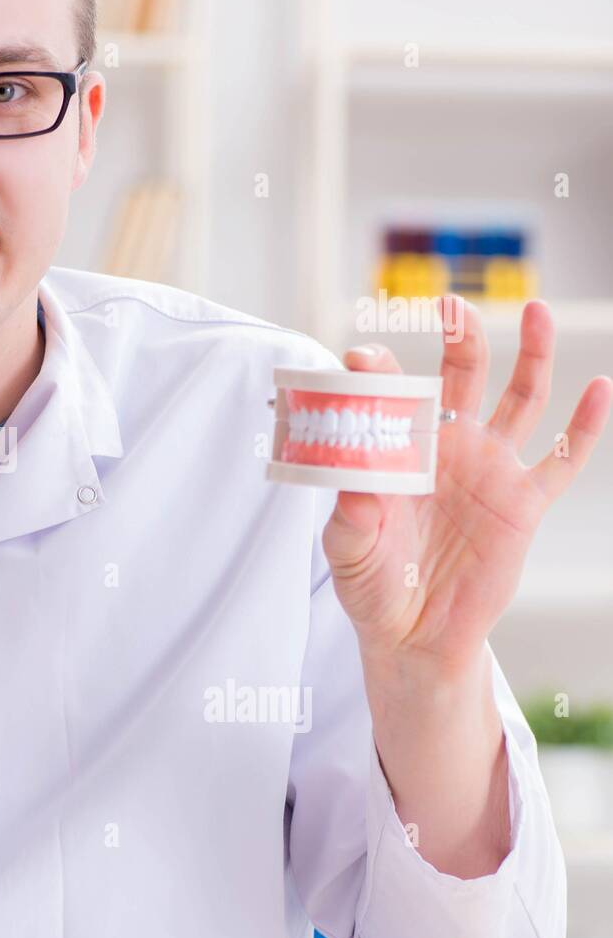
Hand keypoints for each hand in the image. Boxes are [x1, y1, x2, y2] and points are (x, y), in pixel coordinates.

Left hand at [322, 297, 611, 672]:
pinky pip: (561, 460)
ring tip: (537, 310)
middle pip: (460, 379)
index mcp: (399, 453)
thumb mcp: (349, 553)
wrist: (413, 633)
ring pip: (518, 401)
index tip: (362, 356)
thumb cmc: (371, 585)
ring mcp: (489, 471)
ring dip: (531, 356)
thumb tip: (358, 488)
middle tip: (450, 304)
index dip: (380, 372)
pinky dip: (582, 427)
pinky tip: (599, 389)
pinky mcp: (523, 504)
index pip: (390, 398)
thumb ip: (350, 519)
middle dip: (460, 339)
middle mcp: (447, 450)